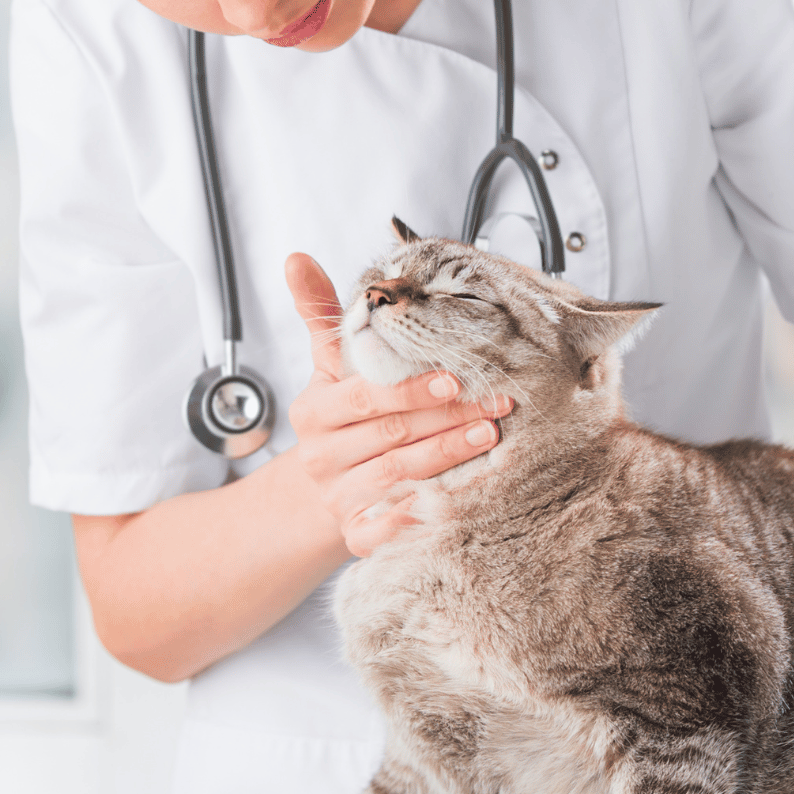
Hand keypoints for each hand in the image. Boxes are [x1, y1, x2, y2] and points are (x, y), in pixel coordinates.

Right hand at [283, 253, 510, 556]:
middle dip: (448, 418)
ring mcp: (338, 500)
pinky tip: (463, 499)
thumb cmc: (341, 417)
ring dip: (450, 457)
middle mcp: (322, 459)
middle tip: (497, 402)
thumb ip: (321, 314)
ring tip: (492, 436)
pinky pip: (390, 529)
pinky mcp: (356, 536)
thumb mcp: (328, 366)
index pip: (366, 398)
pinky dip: (424, 515)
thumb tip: (296, 257)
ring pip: (399, 477)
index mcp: (313, 413)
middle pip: (391, 436)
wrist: (321, 489)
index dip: (411, 389)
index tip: (456, 376)